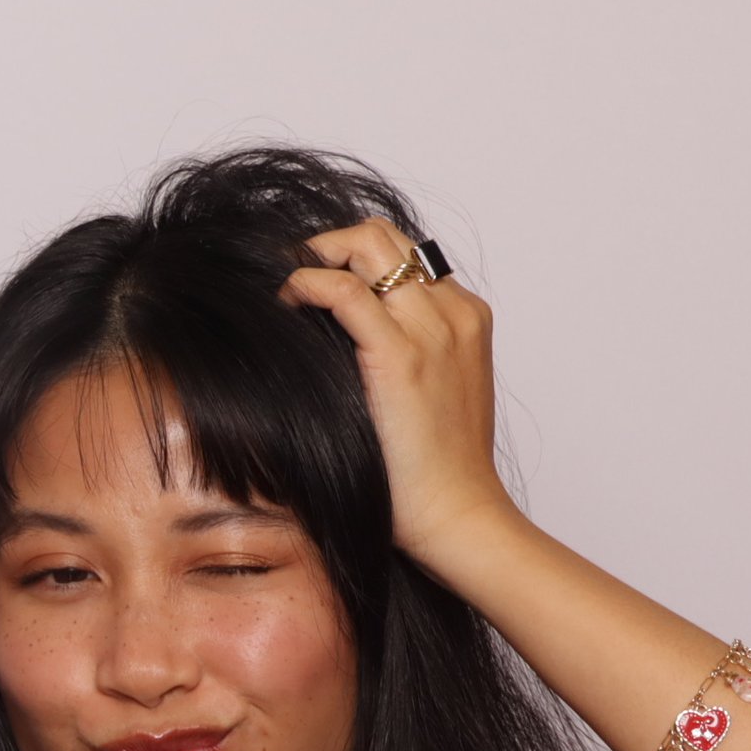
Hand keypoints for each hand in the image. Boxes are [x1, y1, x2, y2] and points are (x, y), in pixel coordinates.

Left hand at [280, 218, 520, 570]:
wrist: (459, 515)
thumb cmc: (436, 469)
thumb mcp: (432, 392)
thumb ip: (404, 352)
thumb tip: (341, 338)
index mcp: (464, 318)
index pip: (404, 255)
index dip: (352, 256)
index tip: (314, 280)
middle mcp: (452, 313)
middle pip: (384, 235)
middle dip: (329, 243)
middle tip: (291, 275)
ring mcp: (430, 330)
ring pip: (367, 244)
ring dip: (315, 256)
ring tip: (286, 291)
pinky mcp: (399, 356)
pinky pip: (342, 290)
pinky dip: (306, 283)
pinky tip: (286, 304)